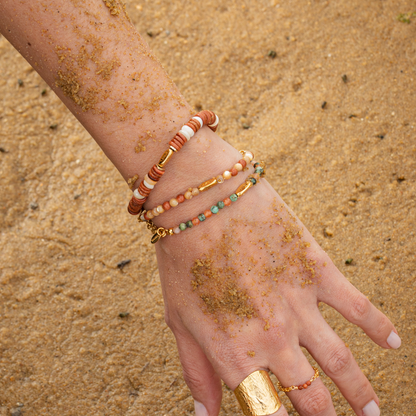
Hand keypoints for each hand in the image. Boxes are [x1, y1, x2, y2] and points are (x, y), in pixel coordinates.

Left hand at [154, 176, 399, 415]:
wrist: (201, 201)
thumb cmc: (182, 258)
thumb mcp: (178, 319)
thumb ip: (195, 369)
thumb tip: (204, 414)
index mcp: (234, 355)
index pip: (268, 413)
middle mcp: (272, 339)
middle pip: (311, 397)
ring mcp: (299, 305)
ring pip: (341, 362)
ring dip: (360, 391)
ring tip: (372, 411)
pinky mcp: (316, 270)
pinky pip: (357, 307)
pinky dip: (379, 327)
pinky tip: (393, 342)